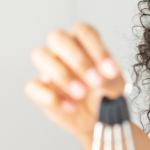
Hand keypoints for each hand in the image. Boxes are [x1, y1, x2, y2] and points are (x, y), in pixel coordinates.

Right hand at [24, 23, 126, 146]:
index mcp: (83, 43)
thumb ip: (111, 79)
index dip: (97, 49)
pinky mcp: (40, 89)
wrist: (97, 118)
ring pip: (40, 55)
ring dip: (61, 74)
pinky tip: (71, 107)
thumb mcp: (116, 86)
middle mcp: (62, 51)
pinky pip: (33, 87)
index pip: (83, 32)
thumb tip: (100, 77)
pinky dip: (51, 97)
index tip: (111, 71)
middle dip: (77, 59)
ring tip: (81, 93)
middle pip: (57, 37)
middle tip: (95, 81)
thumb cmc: (105, 93)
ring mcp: (48, 69)